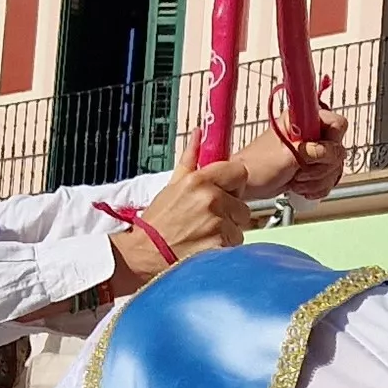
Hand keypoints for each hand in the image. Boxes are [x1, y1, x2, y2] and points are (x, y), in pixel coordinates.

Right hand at [108, 161, 252, 291]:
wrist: (144, 254)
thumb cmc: (157, 222)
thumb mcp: (172, 186)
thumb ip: (190, 160)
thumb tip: (198, 134)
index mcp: (199, 180)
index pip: (240, 172)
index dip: (235, 185)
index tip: (225, 193)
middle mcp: (210, 199)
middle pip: (243, 205)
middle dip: (230, 214)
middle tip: (209, 221)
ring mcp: (216, 224)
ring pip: (239, 228)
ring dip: (227, 234)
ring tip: (204, 236)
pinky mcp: (220, 246)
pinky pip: (234, 245)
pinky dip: (223, 249)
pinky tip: (205, 248)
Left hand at [229, 109, 347, 202]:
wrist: (248, 184)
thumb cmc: (257, 165)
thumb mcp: (287, 156)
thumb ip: (312, 151)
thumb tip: (330, 148)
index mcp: (304, 120)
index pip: (337, 124)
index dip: (331, 142)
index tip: (315, 153)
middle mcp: (311, 134)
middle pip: (339, 150)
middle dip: (322, 167)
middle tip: (301, 169)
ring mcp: (313, 152)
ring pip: (335, 168)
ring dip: (318, 180)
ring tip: (297, 179)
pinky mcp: (313, 168)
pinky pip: (329, 180)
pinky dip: (317, 187)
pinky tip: (301, 187)